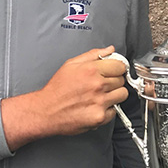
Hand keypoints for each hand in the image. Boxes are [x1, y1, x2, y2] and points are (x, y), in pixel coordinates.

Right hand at [1, 46, 128, 149]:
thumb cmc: (57, 89)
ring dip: (115, 95)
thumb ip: (93, 55)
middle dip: (115, 81)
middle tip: (103, 84)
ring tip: (101, 96)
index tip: (114, 71)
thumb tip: (110, 50)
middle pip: (122, 80)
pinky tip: (96, 106)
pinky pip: (114, 111)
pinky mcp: (100, 117)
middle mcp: (97, 85)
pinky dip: (108, 110)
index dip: (117, 68)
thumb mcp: (71, 64)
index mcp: (91, 70)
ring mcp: (100, 102)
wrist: (46, 111)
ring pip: (122, 95)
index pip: (120, 66)